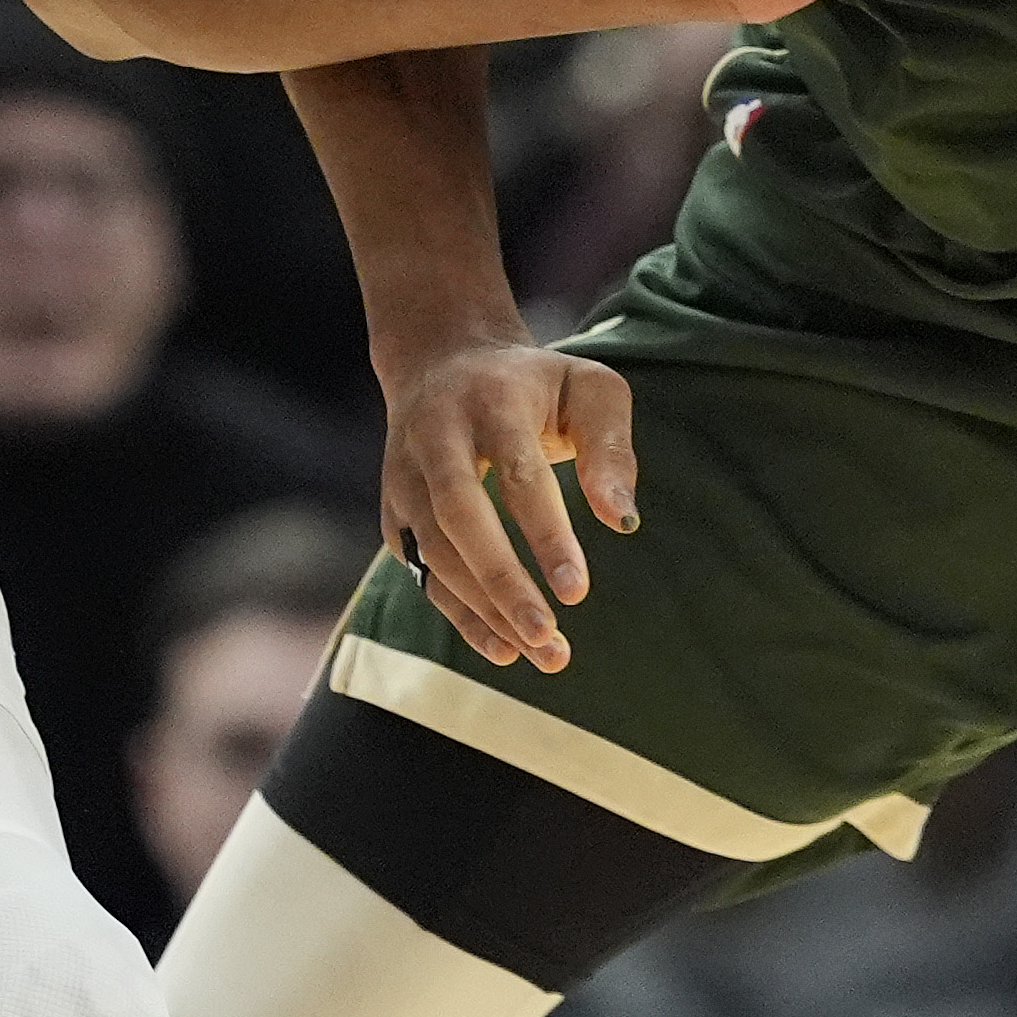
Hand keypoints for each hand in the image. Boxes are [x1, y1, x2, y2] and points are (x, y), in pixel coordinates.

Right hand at [377, 335, 639, 671]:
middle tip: (548, 634)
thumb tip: (623, 521)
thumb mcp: (589, 390)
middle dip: (501, 580)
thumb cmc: (535, 386)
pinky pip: (423, 572)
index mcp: (490, 401)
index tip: (577, 593)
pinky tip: (504, 648)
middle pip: (458, 514)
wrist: (442, 363)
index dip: (545, 535)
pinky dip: (460, 615)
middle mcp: (435, 436)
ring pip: (434, 551)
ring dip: (485, 609)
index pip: (517, 473)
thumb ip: (611, 450)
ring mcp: (404, 475)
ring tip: (543, 653)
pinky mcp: (393, 511)